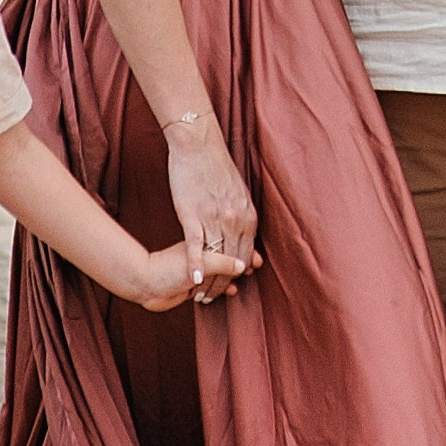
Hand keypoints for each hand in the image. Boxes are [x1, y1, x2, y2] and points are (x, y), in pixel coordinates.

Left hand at [129, 238, 256, 312]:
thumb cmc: (168, 267)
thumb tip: (242, 266)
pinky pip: (214, 281)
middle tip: (253, 270)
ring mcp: (197, 266)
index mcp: (204, 241)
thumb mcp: (199, 262)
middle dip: (242, 264)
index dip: (244, 253)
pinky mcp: (193, 280)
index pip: (230, 245)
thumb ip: (221, 262)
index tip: (256, 261)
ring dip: (233, 277)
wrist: (144, 284)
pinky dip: (224, 285)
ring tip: (241, 282)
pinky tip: (231, 291)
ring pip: (222, 270)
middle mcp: (202, 251)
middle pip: (228, 256)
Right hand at [164, 111, 258, 288]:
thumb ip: (245, 222)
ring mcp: (214, 218)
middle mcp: (235, 220)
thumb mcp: (239, 195)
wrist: (198, 144)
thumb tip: (252, 248)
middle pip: (230, 261)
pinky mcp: (193, 214)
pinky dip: (196, 263)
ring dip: (207, 281)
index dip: (235, 275)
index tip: (227, 289)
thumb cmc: (217, 168)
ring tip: (198, 297)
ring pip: (214, 258)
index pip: (244, 255)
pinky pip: (196, 244)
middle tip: (210, 300)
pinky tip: (193, 279)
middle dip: (221, 284)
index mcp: (248, 216)